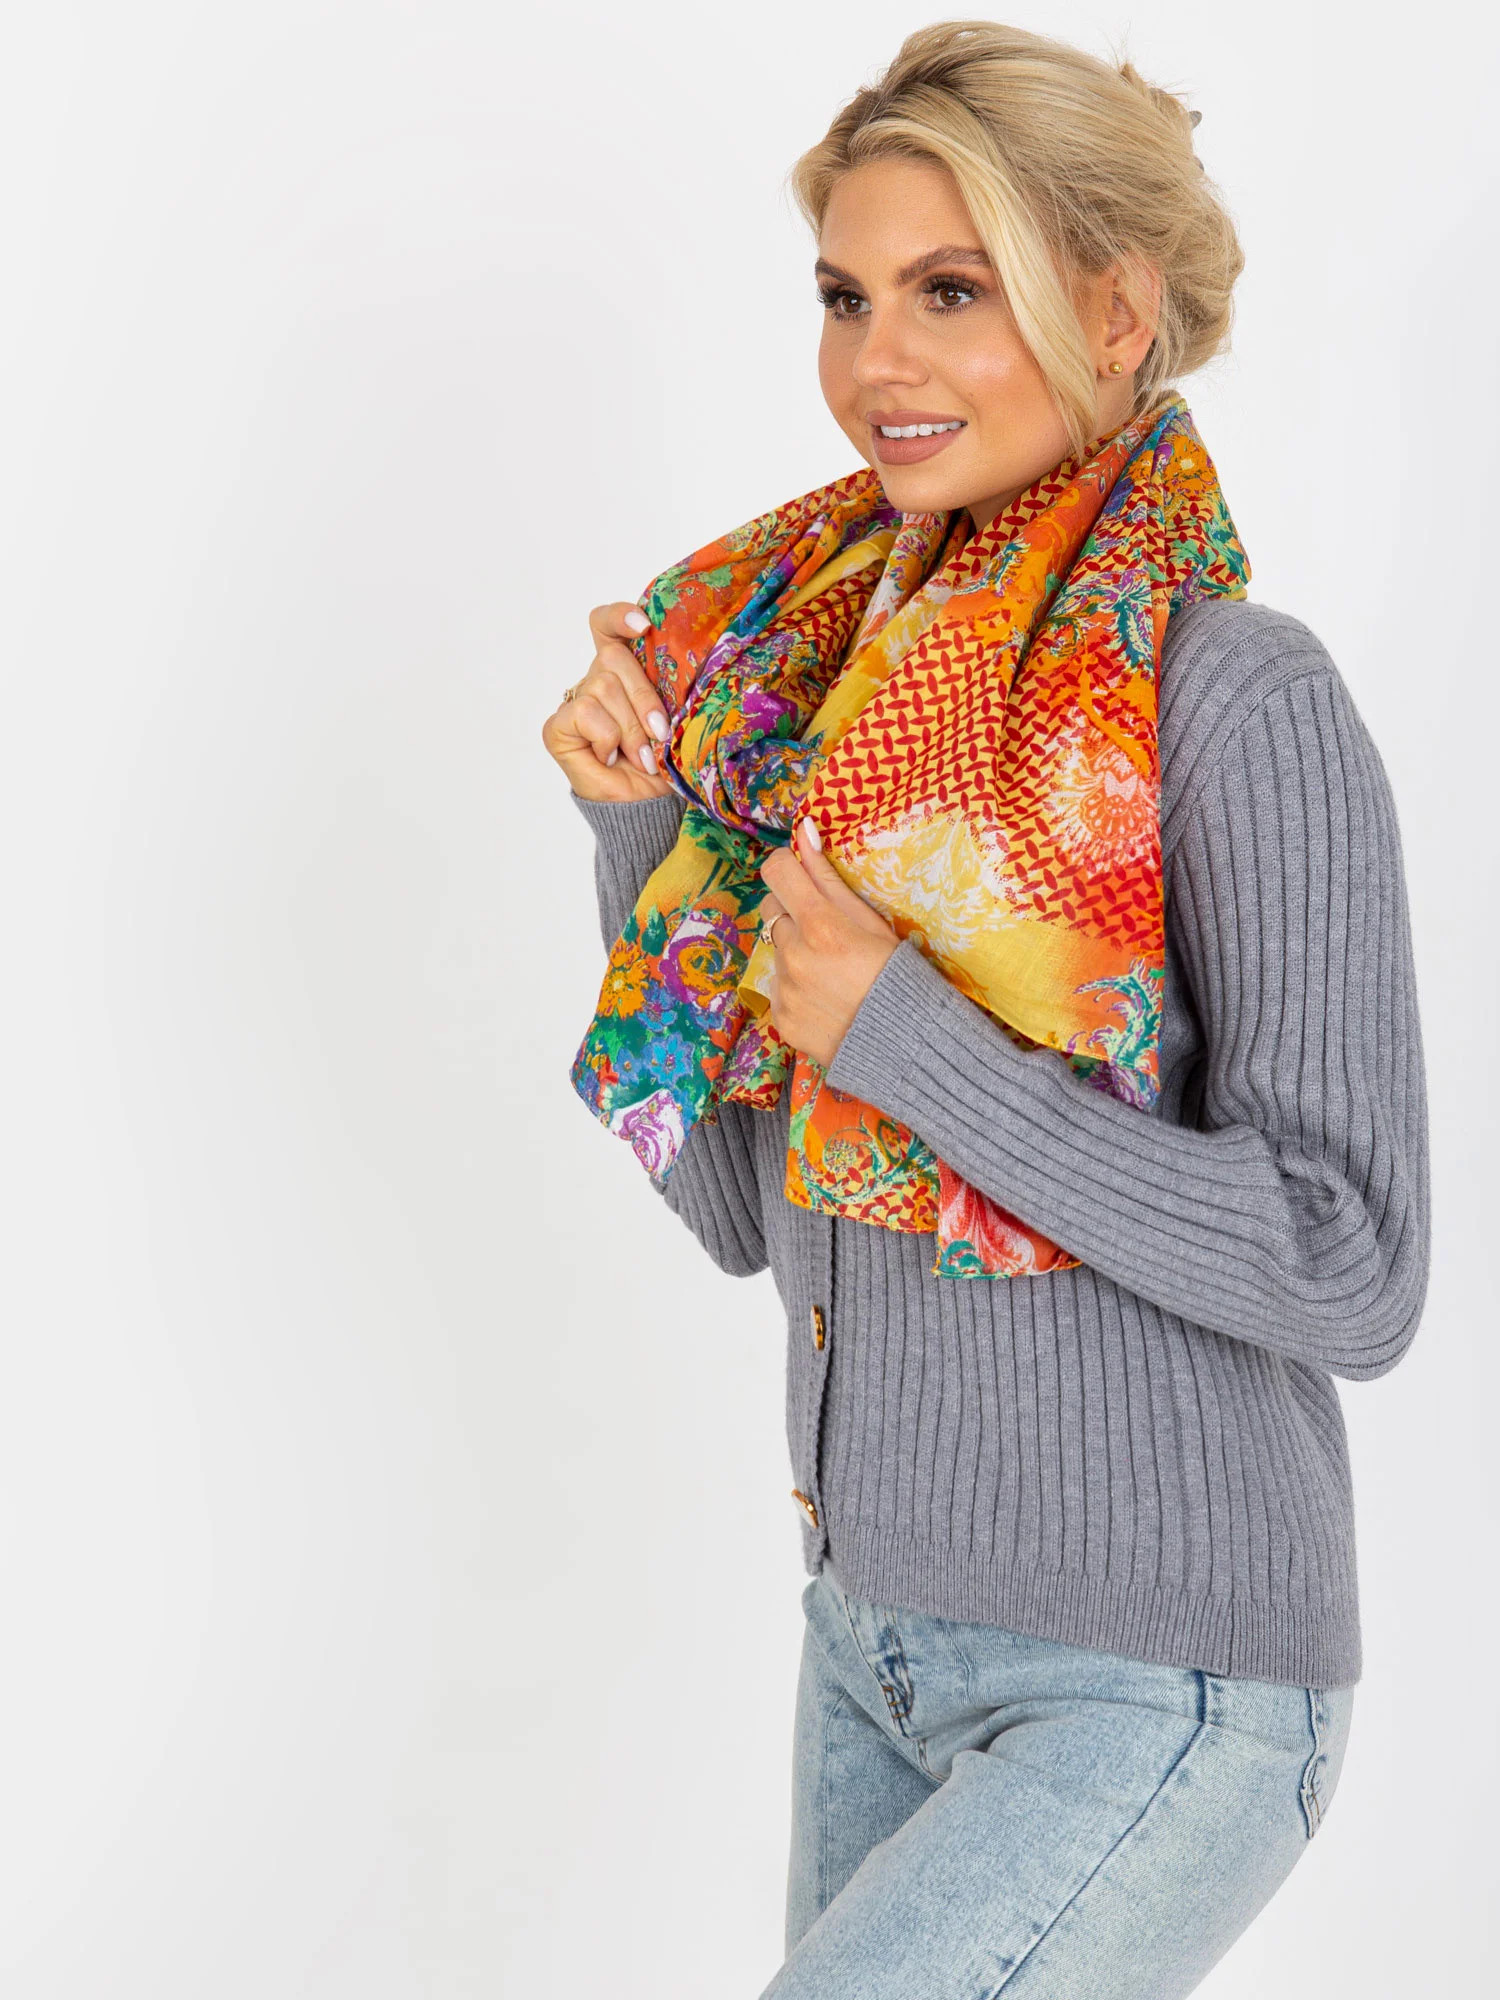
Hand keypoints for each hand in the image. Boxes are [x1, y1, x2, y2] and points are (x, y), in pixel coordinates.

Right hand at [542, 601, 675, 801]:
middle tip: (659, 734)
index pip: (607, 626)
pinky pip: (587, 712)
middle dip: (644, 699)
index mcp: (623, 671)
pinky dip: (608, 738)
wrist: (646, 807)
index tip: (644, 625)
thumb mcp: (672, 716)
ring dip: (630, 728)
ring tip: (641, 755)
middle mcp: (596, 680)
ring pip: (604, 687)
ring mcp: (575, 703)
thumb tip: (675, 663)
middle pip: (613, 657)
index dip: (619, 616)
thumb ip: (665, 686)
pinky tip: (611, 757)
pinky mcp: (557, 727)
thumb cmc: (663, 763)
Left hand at [758, 821, 899, 1067]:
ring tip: (831, 970)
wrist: (905, 1049)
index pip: (777, 871)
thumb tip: (805, 832)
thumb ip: (830, 879)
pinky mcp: (780, 1018)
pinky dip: (796, 987)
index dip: (787, 866)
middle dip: (792, 911)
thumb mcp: (873, 922)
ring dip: (795, 951)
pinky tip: (825, 997)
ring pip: (775, 950)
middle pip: (771, 909)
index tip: (801, 874)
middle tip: (827, 930)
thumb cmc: (899, 976)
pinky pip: (778, 988)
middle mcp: (794, 955)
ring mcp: (784, 989)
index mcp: (820, 925)